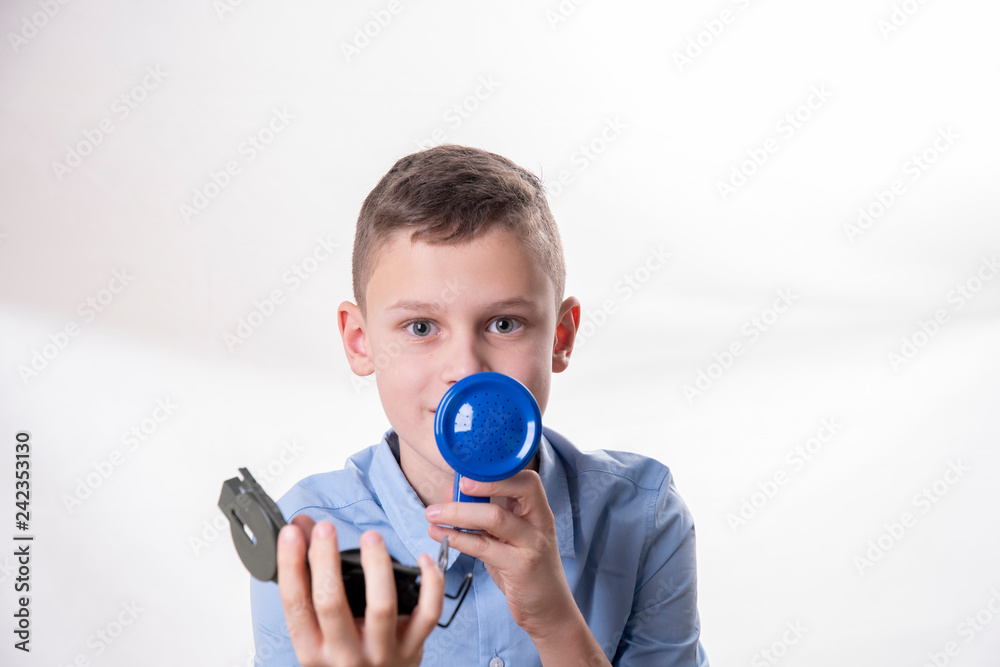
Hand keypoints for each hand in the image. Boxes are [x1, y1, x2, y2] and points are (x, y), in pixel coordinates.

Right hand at [276, 516, 443, 666]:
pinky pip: (428, 613)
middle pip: (331, 603)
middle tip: (325, 528)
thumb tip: (301, 528)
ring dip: (376, 566)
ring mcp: (381, 651)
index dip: (290, 565)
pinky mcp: (413, 647)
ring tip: (371, 537)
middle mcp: (344, 654)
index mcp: (312, 649)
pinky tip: (423, 559)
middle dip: (326, 560)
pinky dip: (431, 583)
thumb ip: (308, 580)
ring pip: (381, 606)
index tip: (291, 533)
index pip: (295, 604)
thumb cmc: (343, 654)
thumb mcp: (317, 630)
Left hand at [424, 471, 576, 639]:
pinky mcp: (521, 568)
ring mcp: (533, 546)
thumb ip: (490, 517)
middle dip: (477, 488)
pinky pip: (484, 547)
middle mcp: (540, 524)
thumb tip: (456, 494)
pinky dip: (458, 539)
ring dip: (458, 513)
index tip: (467, 473)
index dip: (497, 473)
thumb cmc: (527, 571)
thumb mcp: (514, 539)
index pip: (526, 480)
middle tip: (448, 491)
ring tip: (433, 515)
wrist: (550, 610)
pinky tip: (441, 536)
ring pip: (495, 518)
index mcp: (539, 512)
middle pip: (513, 492)